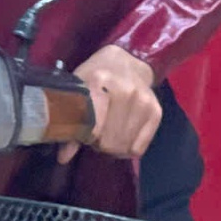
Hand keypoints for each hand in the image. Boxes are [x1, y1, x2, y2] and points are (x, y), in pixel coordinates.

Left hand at [61, 45, 159, 163]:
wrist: (128, 62)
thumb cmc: (97, 77)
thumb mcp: (79, 91)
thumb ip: (71, 123)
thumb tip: (63, 158)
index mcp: (100, 82)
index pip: (93, 129)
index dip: (86, 137)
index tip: (84, 131)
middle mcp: (126, 91)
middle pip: (108, 142)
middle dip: (99, 143)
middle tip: (97, 131)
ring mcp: (143, 102)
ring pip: (123, 147)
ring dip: (114, 145)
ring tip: (110, 131)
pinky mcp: (156, 112)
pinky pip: (138, 148)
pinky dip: (128, 148)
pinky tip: (122, 135)